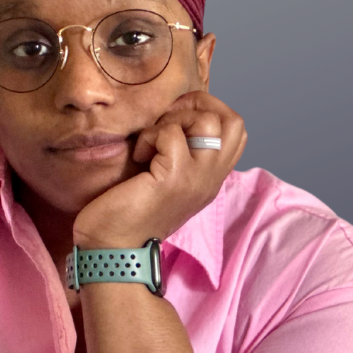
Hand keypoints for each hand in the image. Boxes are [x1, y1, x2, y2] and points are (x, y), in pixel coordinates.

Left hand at [72, 91, 246, 248]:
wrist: (114, 247)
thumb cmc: (130, 212)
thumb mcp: (167, 180)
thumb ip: (182, 155)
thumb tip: (174, 117)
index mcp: (211, 178)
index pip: (237, 132)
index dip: (211, 110)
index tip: (176, 117)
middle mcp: (211, 178)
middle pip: (234, 122)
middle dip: (200, 105)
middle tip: (169, 119)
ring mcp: (197, 179)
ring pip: (208, 122)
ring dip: (175, 119)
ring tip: (153, 140)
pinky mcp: (174, 179)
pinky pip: (171, 134)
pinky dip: (150, 136)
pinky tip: (138, 155)